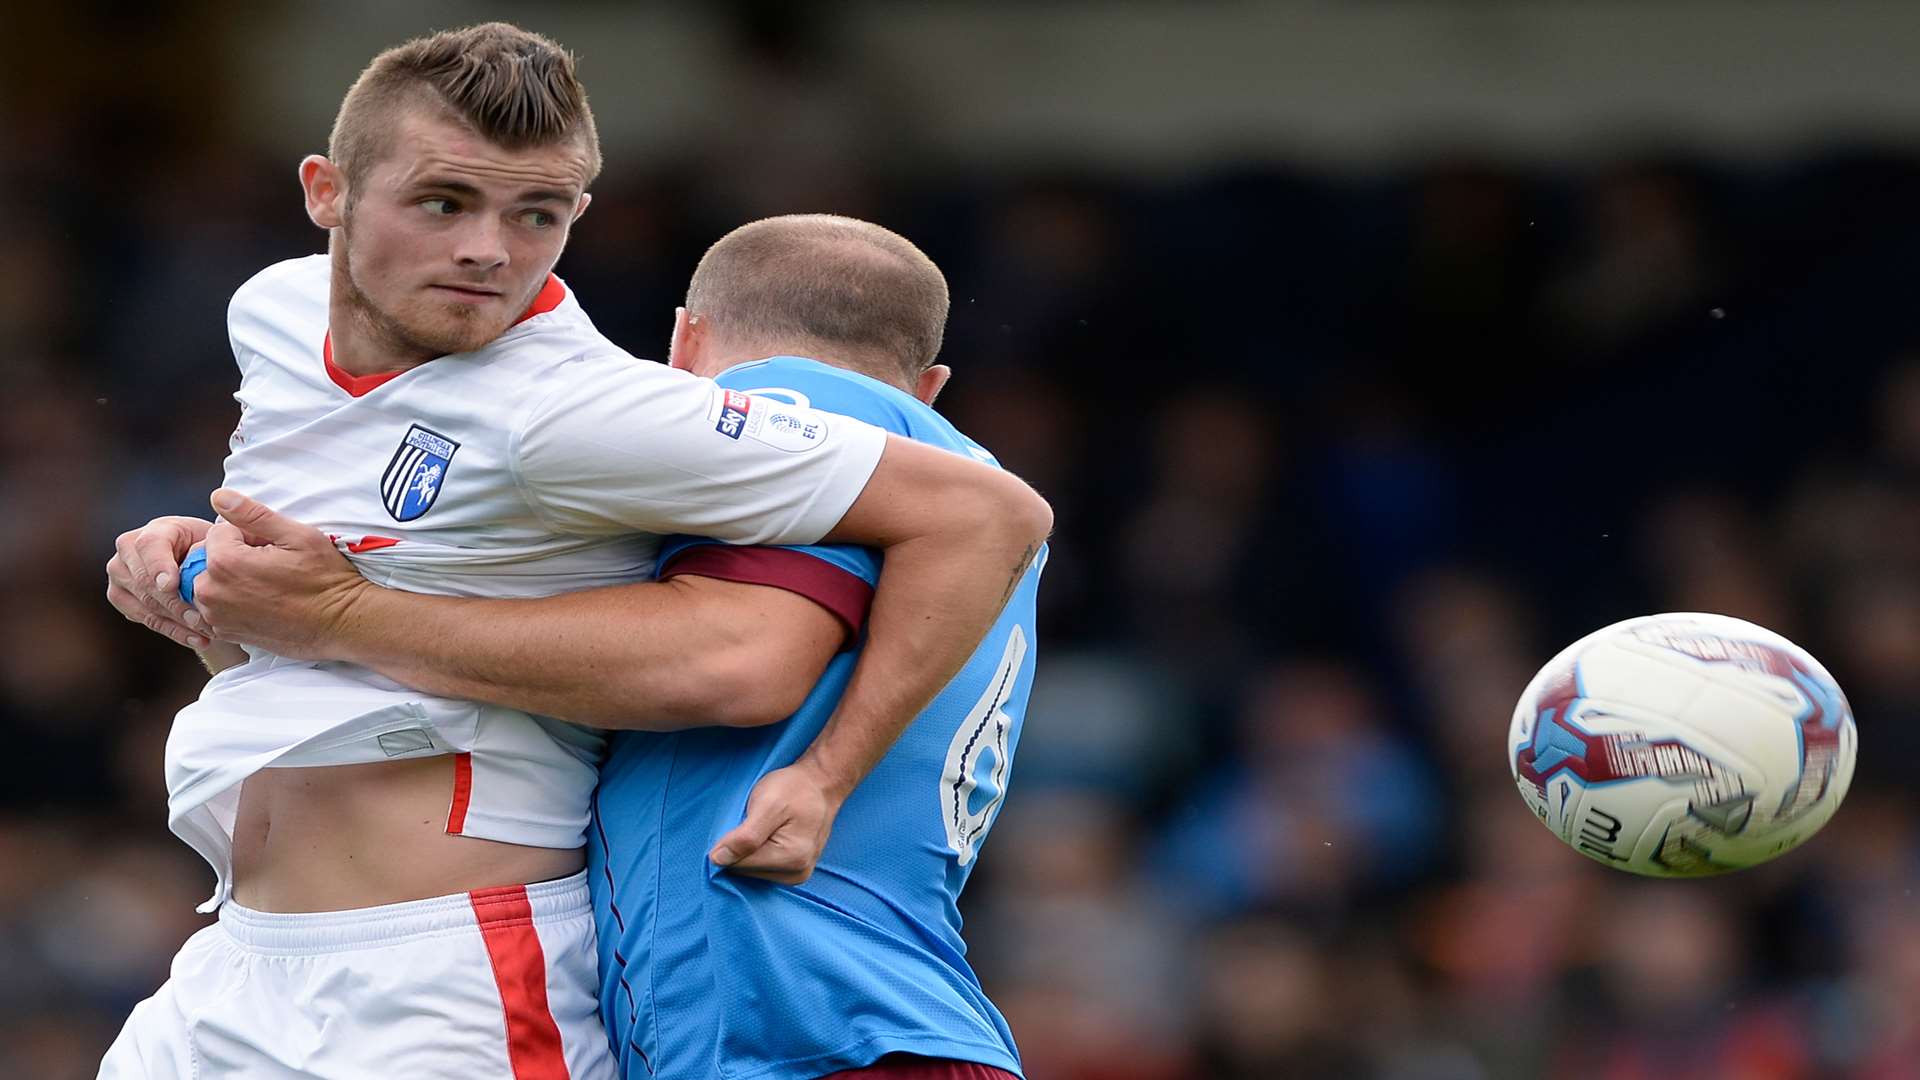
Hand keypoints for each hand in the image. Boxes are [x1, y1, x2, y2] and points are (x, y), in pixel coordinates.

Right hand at [107, 515, 214, 648]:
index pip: (149, 546)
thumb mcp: (218, 541)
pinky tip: (197, 640)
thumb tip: (219, 546)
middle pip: (145, 580)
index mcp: (155, 530)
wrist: (198, 563)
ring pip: (144, 602)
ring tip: (205, 633)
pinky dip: (173, 631)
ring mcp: (119, 573)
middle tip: (201, 620)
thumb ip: (219, 540)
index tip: (171, 585)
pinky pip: (144, 618)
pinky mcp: (120, 596)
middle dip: (175, 603)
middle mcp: (128, 549)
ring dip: (176, 621)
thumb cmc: (213, 550)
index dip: (159, 566)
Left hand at [192, 488, 371, 660]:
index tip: (272, 548)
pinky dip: (230, 602)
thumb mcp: (297, 536)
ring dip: (229, 580)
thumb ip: (253, 514)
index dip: (247, 535)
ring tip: (265, 586)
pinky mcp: (225, 633)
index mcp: (225, 562)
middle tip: (270, 567)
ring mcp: (217, 616)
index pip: (219, 532)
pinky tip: (260, 603)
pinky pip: (215, 607)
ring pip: (210, 583)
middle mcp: (212, 592)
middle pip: (209, 558)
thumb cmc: (325, 579)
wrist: (341, 623)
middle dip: (233, 557)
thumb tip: (219, 496)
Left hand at [709, 760, 849, 884]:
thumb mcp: (767, 804)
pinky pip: (763, 868)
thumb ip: (745, 837)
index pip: (738, 865)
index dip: (729, 843)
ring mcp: (798, 875)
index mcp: (790, 858)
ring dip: (750, 850)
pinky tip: (769, 835)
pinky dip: (759, 852)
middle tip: (755, 820)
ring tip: (764, 825)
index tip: (742, 820)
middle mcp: (796, 874)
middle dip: (741, 847)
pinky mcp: (796, 872)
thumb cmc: (794, 788)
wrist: (821, 783)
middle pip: (745, 870)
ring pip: (752, 870)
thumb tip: (718, 860)